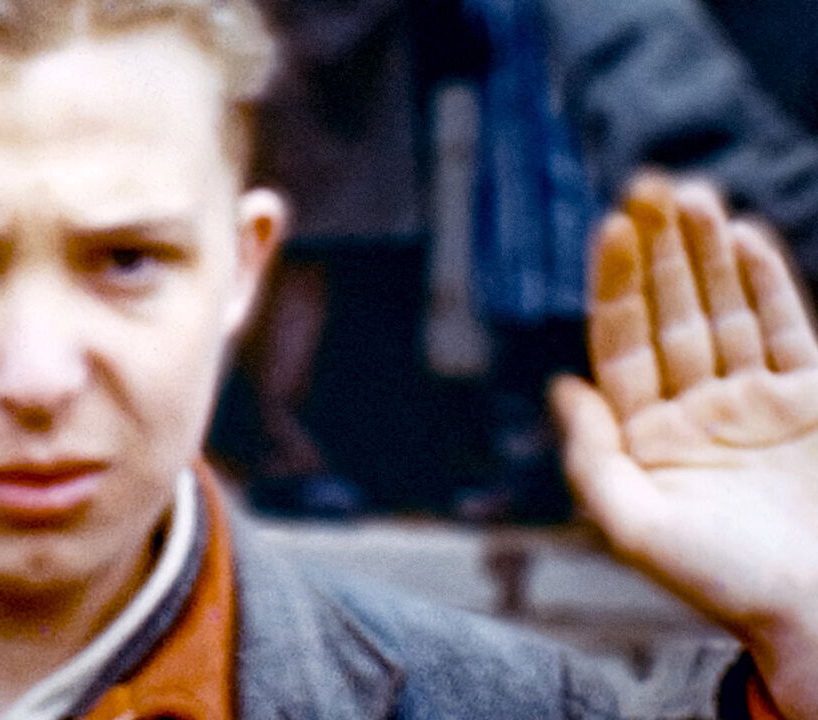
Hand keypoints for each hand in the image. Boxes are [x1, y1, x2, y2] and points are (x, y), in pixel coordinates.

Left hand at [551, 175, 817, 717]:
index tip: (611, 226)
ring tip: (691, 194)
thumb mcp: (633, 527)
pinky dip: (768, 284)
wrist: (816, 613)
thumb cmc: (721, 582)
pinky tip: (745, 236)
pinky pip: (786, 330)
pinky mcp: (808, 402)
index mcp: (643, 434)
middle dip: (660, 250)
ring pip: (724, 310)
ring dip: (707, 253)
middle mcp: (693, 408)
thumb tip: (561, 383)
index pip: (621, 340)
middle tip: (650, 183)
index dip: (615, 284)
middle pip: (670, 311)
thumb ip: (591, 455)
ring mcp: (752, 401)